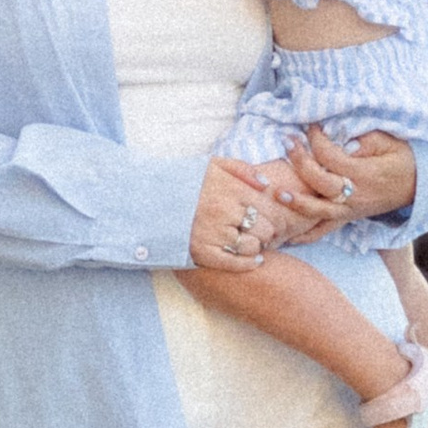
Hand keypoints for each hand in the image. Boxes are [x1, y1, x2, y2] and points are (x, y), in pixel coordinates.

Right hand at [189, 154, 280, 269]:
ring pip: (252, 246)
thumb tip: (266, 184)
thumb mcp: (213, 164)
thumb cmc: (187, 181)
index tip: (273, 220)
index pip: (268, 207)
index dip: (276, 216)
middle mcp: (224, 211)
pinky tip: (255, 260)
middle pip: (265, 228)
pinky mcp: (203, 252)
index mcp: (229, 189)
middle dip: (267, 231)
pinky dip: (249, 263)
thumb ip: (242, 169)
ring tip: (252, 242)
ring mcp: (213, 233)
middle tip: (262, 232)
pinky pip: (236, 263)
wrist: (151, 199)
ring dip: (257, 246)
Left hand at [259, 123, 416, 241]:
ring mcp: (351, 210)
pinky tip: (287, 236)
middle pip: (320, 182)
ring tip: (276, 193)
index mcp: (365, 174)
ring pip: (319, 211)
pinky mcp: (349, 218)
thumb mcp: (388, 141)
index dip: (317, 140)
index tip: (309, 126)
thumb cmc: (403, 158)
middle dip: (300, 161)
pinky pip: (326, 230)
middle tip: (287, 141)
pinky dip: (306, 235)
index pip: (331, 157)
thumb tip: (340, 140)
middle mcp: (356, 196)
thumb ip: (364, 140)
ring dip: (296, 203)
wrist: (420, 183)